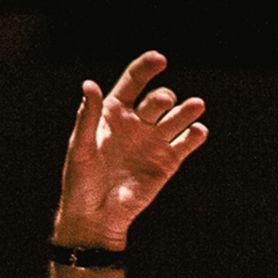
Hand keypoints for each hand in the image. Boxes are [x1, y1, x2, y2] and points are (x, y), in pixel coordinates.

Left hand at [53, 51, 206, 250]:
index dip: (147, 67)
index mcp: (114, 113)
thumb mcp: (81, 147)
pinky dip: (195, 134)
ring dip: (187, 110)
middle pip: (159, 98)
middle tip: (160, 105)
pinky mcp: (168, 162)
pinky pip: (187, 142)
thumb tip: (90, 84)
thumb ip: (88, 116)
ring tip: (195, 106)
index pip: (134, 81)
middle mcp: (137, 122)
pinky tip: (196, 131)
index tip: (160, 59)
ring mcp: (154, 141)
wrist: (96, 217)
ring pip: (178, 116)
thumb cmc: (81, 182)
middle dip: (162, 98)